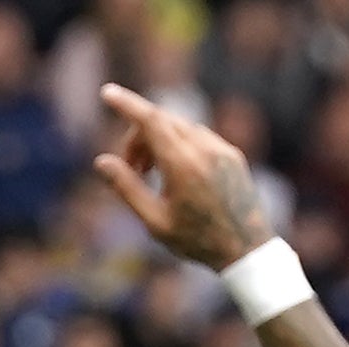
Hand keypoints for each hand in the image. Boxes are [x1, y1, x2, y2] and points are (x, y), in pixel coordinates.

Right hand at [91, 82, 275, 269]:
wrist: (247, 250)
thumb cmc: (197, 241)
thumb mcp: (155, 221)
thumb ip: (127, 188)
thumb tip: (101, 162)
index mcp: (183, 166)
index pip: (150, 120)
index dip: (127, 104)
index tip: (108, 93)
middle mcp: (204, 149)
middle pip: (161, 121)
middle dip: (139, 137)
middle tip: (130, 167)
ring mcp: (221, 149)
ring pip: (180, 127)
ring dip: (159, 141)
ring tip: (152, 174)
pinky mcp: (232, 154)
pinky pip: (199, 136)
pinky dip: (180, 145)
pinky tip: (177, 175)